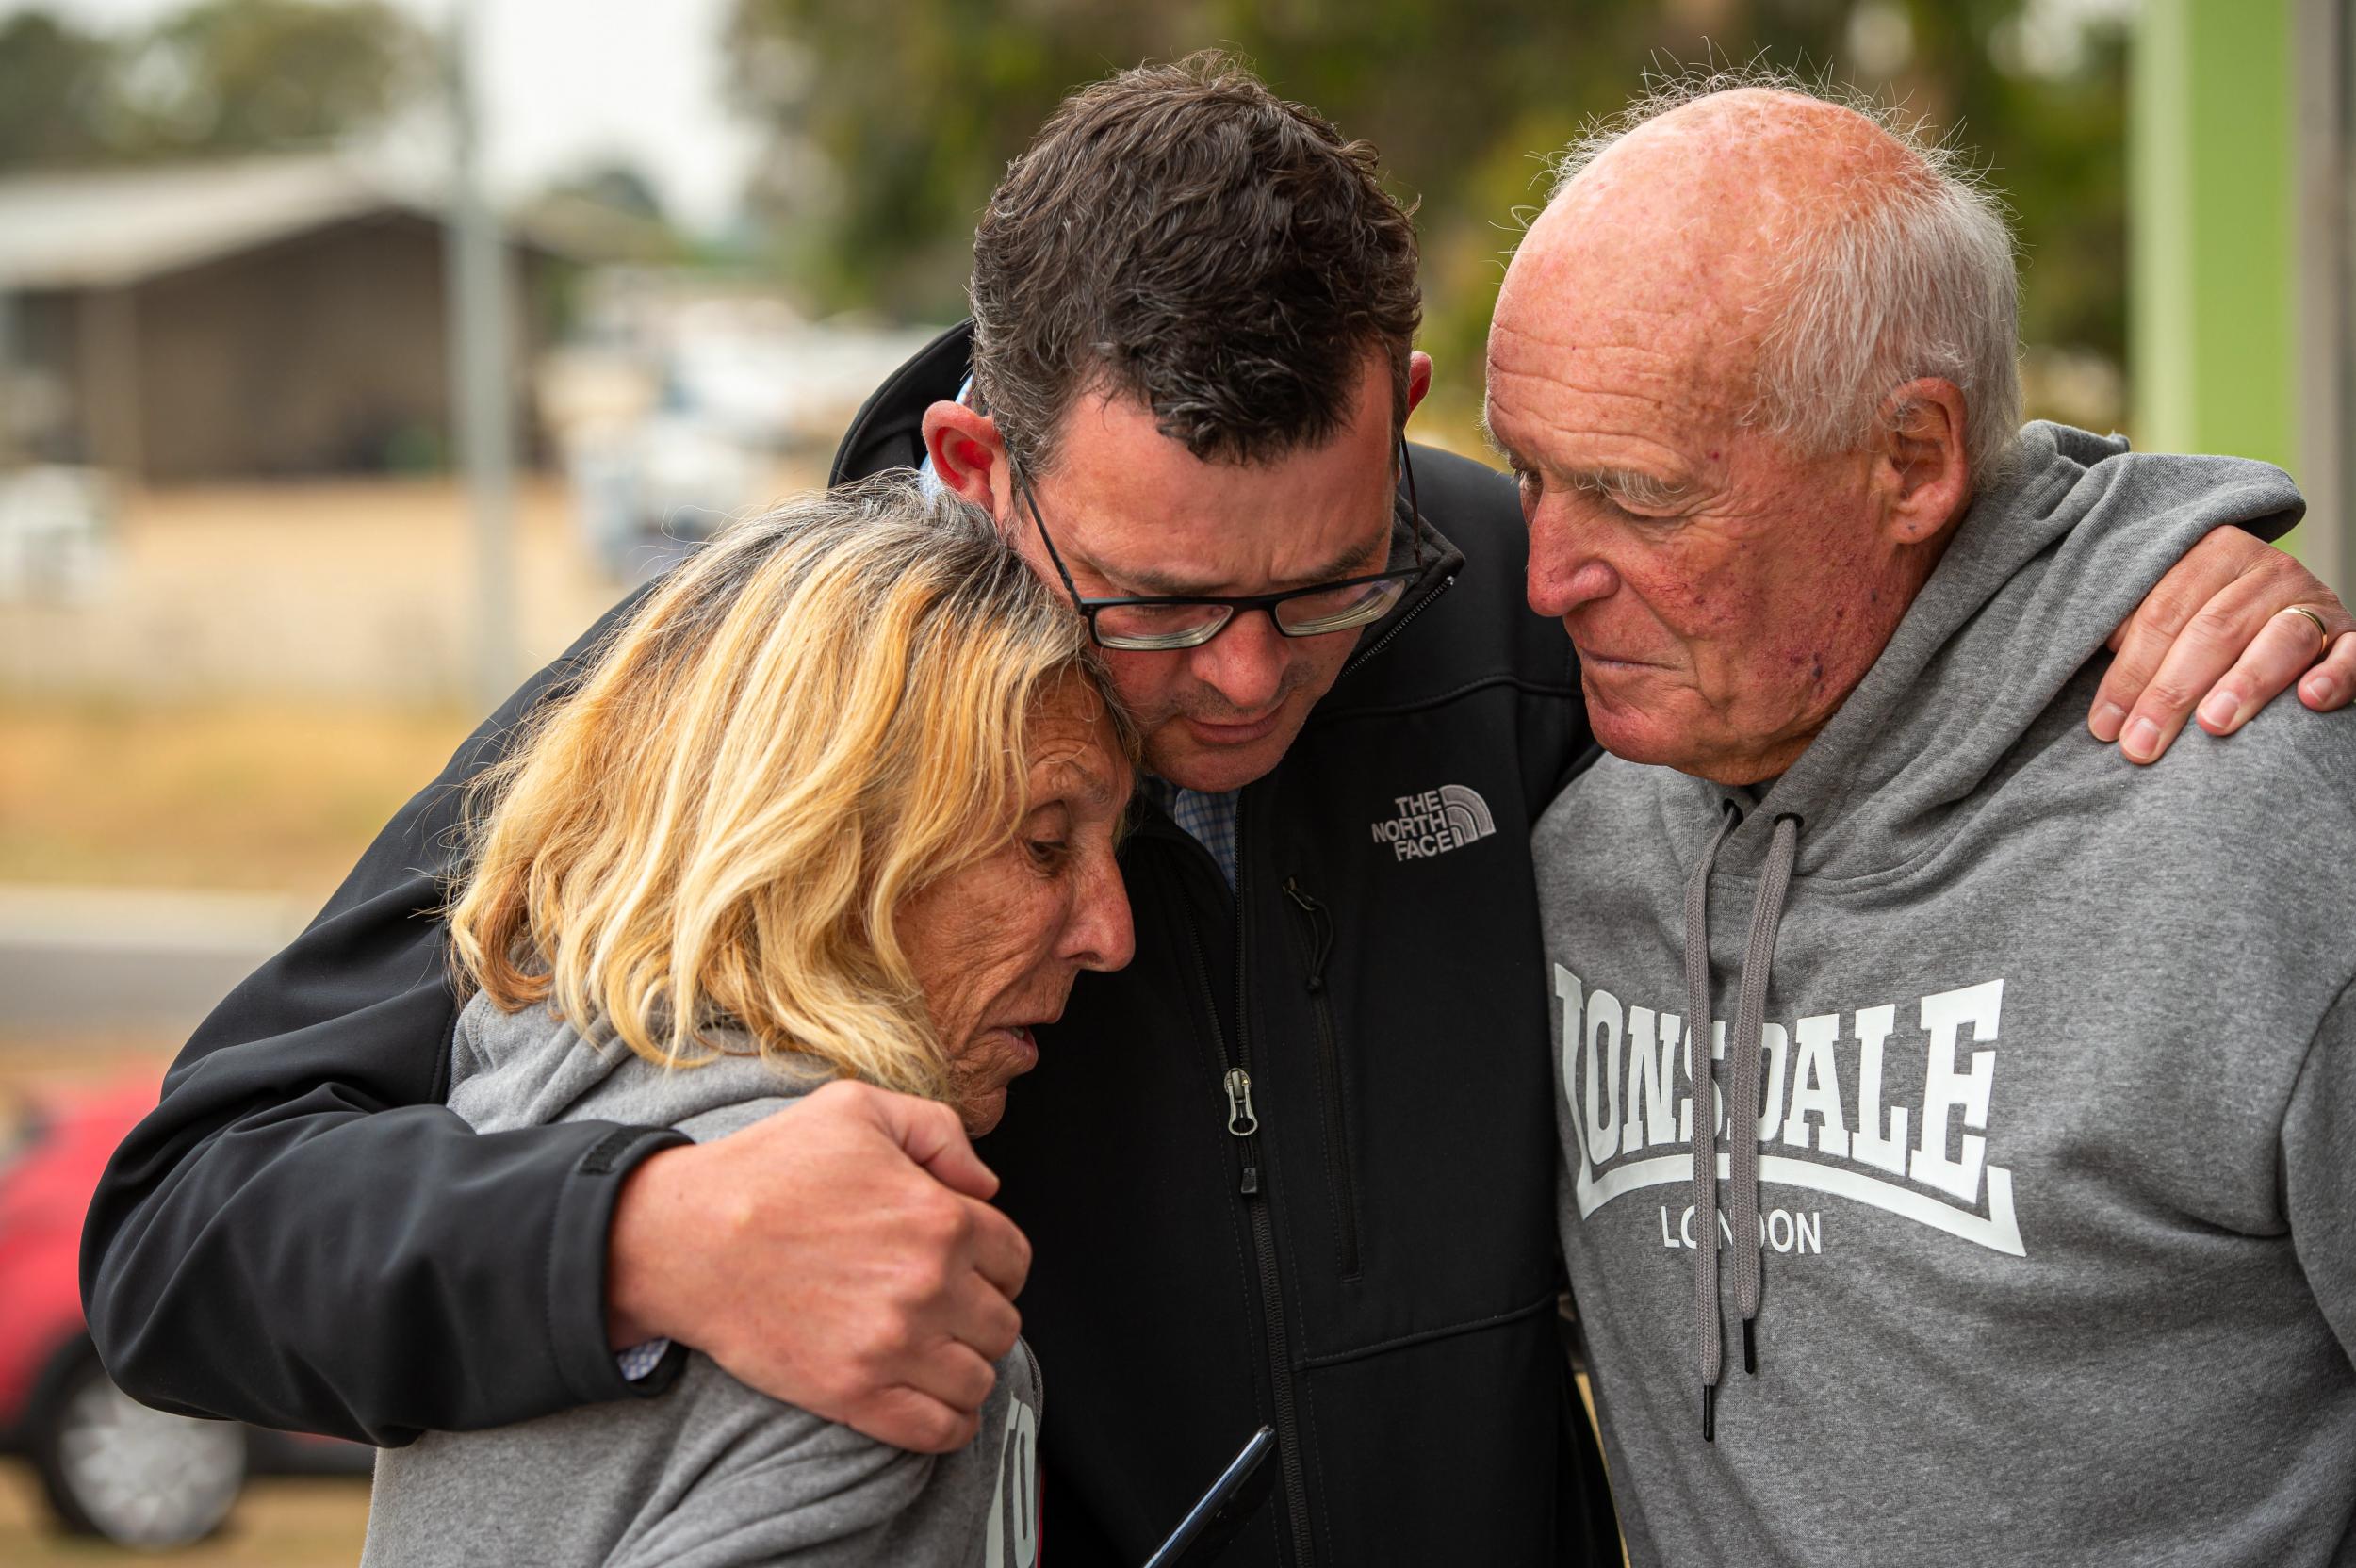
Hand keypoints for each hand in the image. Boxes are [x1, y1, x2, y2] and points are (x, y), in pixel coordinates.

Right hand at [605, 1078, 1030, 1452]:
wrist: (686, 1237)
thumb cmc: (767, 1168)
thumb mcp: (858, 1109)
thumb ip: (939, 1131)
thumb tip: (985, 1185)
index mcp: (940, 1217)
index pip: (1015, 1259)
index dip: (996, 1262)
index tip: (971, 1267)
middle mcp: (929, 1285)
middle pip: (1003, 1322)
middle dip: (982, 1314)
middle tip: (948, 1308)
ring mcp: (894, 1345)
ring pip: (980, 1379)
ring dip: (967, 1368)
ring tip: (940, 1353)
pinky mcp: (854, 1394)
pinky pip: (939, 1430)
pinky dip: (950, 1424)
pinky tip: (936, 1403)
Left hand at [2088, 527, 2354, 763]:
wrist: (2277, 614)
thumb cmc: (2197, 627)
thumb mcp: (2165, 616)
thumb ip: (2133, 636)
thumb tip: (2101, 701)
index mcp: (2211, 552)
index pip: (2161, 612)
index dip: (2128, 671)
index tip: (2104, 726)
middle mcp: (2267, 569)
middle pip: (2213, 629)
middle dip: (2171, 692)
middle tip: (2141, 745)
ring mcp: (2313, 600)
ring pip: (2280, 639)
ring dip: (2245, 683)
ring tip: (2212, 724)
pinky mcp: (2352, 634)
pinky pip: (2353, 653)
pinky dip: (2335, 675)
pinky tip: (2309, 700)